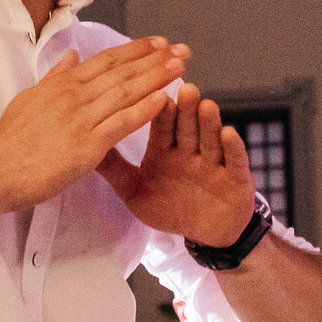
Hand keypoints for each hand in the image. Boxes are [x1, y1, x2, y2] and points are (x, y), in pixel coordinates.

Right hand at [0, 36, 185, 214]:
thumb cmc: (9, 142)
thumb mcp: (30, 99)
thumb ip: (54, 78)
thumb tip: (72, 57)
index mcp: (62, 85)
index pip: (105, 61)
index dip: (135, 50)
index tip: (158, 43)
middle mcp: (73, 96)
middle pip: (121, 72)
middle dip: (154, 59)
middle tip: (182, 50)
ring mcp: (81, 119)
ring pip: (125, 92)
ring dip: (155, 77)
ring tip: (180, 67)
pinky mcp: (86, 145)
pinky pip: (121, 123)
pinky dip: (143, 110)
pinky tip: (164, 99)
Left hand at [95, 79, 254, 245]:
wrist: (207, 234)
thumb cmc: (171, 209)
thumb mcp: (135, 190)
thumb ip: (114, 168)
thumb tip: (85, 143)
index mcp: (165, 148)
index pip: (161, 124)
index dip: (159, 107)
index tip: (154, 87)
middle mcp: (190, 150)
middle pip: (187, 125)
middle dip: (185, 108)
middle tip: (182, 87)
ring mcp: (214, 162)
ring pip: (210, 138)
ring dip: (208, 121)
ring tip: (204, 103)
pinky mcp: (236, 177)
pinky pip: (235, 161)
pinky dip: (232, 148)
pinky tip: (228, 133)